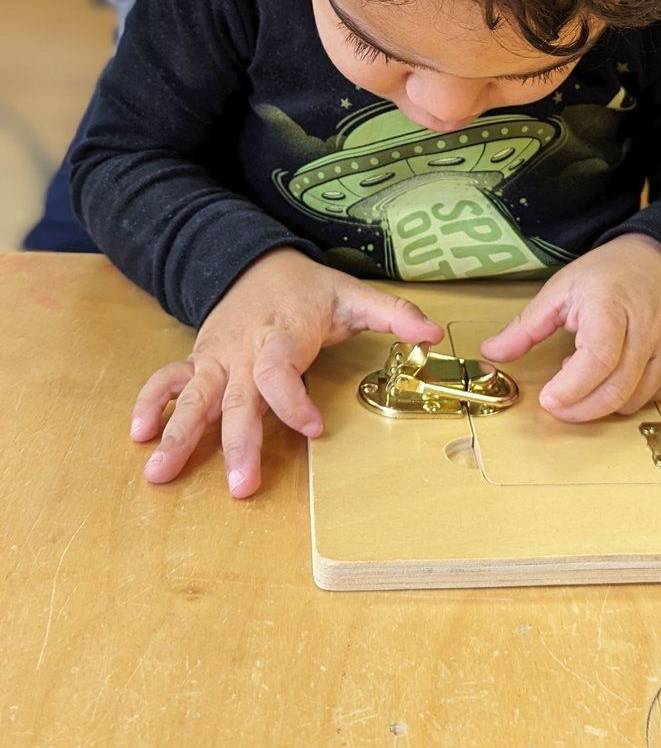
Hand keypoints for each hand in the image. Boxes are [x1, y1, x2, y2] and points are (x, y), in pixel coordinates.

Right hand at [129, 247, 441, 496]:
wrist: (254, 261)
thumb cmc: (306, 288)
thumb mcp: (353, 294)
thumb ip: (393, 314)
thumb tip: (432, 333)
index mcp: (282, 334)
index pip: (280, 370)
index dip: (292, 400)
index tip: (313, 429)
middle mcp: (244, 350)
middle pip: (237, 398)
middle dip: (237, 442)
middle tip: (240, 486)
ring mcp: (216, 358)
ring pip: (195, 397)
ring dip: (180, 434)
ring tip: (160, 472)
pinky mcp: (199, 362)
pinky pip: (168, 382)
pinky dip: (151, 405)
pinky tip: (141, 435)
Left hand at [480, 234, 660, 421]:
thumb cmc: (606, 275)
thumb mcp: (560, 290)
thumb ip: (525, 326)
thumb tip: (490, 353)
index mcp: (613, 302)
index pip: (598, 359)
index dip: (572, 389)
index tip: (548, 400)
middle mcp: (652, 323)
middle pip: (617, 389)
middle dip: (581, 408)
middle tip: (558, 404)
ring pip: (636, 399)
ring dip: (604, 401)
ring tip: (588, 374)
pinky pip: (657, 395)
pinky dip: (630, 395)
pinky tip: (616, 371)